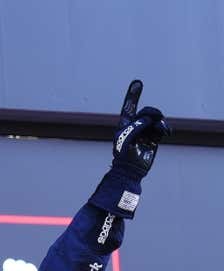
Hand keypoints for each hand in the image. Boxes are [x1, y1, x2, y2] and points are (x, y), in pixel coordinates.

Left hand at [89, 80, 170, 217]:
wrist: (130, 170)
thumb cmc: (123, 154)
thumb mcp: (126, 137)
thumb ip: (137, 125)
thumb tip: (150, 120)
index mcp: (124, 124)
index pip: (129, 106)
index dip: (133, 95)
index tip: (138, 82)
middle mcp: (135, 126)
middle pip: (146, 111)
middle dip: (152, 112)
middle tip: (156, 118)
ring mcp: (145, 132)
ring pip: (156, 119)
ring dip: (160, 121)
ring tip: (161, 130)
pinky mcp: (153, 138)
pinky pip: (161, 128)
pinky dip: (165, 128)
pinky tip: (166, 132)